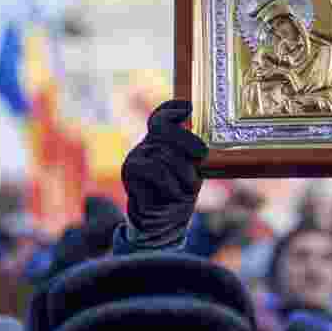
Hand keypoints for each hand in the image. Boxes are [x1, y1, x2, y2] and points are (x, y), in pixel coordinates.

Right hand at [121, 100, 207, 244]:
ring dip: (183, 175)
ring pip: (165, 155)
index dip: (171, 109)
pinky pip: (157, 172)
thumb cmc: (178, 193)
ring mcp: (135, 157)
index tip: (188, 107)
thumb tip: (200, 148)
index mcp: (160, 141)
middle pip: (165, 130)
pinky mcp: (130, 172)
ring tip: (187, 189)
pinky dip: (171, 186)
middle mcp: (145, 145)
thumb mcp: (189, 171)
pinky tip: (173, 195)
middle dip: (188, 142)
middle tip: (201, 155)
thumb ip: (189, 155)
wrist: (160, 223)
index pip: (160, 117)